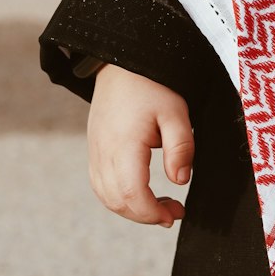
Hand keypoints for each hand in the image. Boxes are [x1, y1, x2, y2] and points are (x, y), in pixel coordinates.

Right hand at [87, 63, 193, 227]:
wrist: (122, 60)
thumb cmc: (151, 83)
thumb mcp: (175, 111)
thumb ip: (180, 147)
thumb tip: (180, 181)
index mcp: (123, 144)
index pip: (132, 194)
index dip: (152, 212)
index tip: (174, 214)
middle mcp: (103, 151)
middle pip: (117, 201)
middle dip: (145, 215)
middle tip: (173, 212)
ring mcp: (95, 149)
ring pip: (106, 195)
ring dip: (131, 208)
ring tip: (159, 206)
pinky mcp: (94, 146)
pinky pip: (100, 183)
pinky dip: (118, 196)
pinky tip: (139, 191)